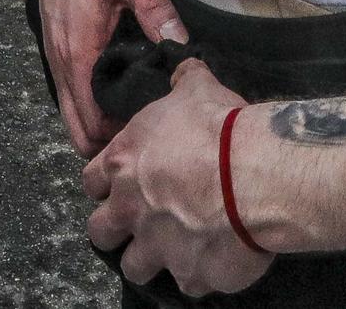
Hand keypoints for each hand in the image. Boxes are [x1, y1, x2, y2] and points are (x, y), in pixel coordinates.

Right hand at [34, 0, 186, 156]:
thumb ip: (154, 10)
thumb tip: (181, 44)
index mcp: (79, 54)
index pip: (92, 123)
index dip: (120, 137)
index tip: (151, 132)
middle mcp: (62, 65)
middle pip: (78, 131)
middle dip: (108, 142)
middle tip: (146, 133)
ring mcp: (57, 59)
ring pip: (72, 116)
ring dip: (97, 126)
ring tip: (136, 117)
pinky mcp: (58, 50)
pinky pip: (70, 96)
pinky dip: (88, 107)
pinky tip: (119, 93)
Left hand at [85, 60, 272, 297]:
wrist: (256, 175)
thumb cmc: (220, 127)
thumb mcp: (196, 87)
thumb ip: (181, 79)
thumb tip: (179, 63)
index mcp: (123, 163)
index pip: (90, 182)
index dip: (104, 185)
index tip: (120, 185)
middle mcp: (130, 209)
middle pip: (99, 232)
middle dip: (116, 229)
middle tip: (141, 221)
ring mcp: (157, 248)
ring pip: (134, 268)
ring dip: (151, 259)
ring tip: (175, 247)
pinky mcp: (189, 275)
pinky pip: (187, 283)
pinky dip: (198, 273)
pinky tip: (214, 257)